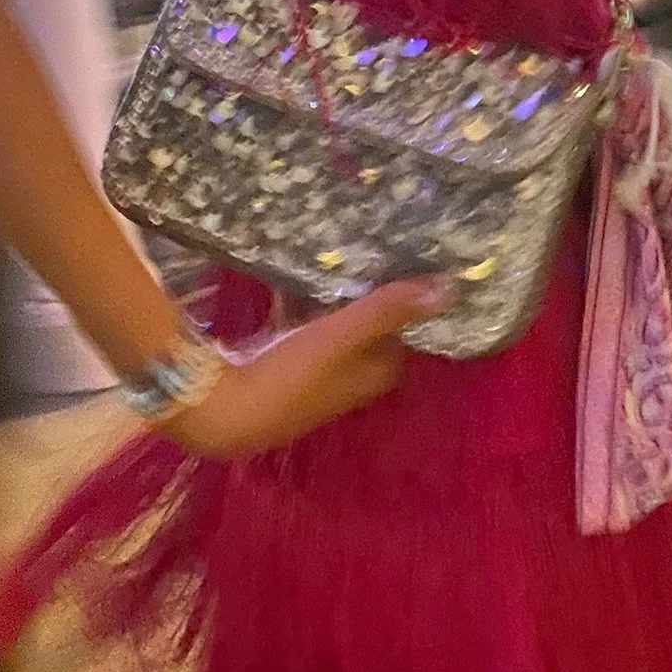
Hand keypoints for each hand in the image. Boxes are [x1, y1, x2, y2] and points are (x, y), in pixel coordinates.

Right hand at [164, 277, 453, 459]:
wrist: (221, 410)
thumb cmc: (290, 375)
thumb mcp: (342, 336)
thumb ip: (388, 310)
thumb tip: (450, 288)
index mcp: (367, 379)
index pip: (398, 343)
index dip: (401, 313)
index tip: (400, 274)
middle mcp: (341, 385)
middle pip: (362, 338)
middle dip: (362, 303)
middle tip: (362, 260)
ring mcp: (305, 381)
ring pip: (327, 334)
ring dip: (327, 305)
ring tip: (325, 262)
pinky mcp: (270, 370)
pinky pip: (291, 332)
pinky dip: (293, 308)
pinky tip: (281, 281)